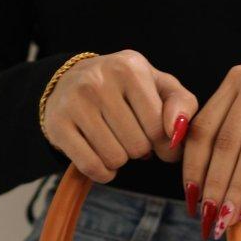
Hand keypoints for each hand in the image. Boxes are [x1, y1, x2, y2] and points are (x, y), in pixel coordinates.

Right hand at [43, 50, 197, 183]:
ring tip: (113, 141)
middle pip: (138, 146)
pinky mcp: (58, 125)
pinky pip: (92, 167)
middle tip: (127, 134)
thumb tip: (176, 132)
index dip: (160, 141)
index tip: (152, 134)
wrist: (69, 82)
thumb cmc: (125, 90)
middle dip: (138, 149)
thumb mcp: (158, 87)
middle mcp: (99, 79)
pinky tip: (100, 157)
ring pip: (115, 159)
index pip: (158, 128)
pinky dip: (102, 172)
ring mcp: (75, 101)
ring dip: (119, 160)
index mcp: (130, 68)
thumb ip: (182, 105)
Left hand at [180, 60, 240, 237]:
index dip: (194, 166)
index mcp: (234, 80)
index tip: (191, 199)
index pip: (204, 128)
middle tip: (209, 217)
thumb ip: (228, 137)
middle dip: (215, 185)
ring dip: (238, 189)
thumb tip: (202, 192)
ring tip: (229, 216)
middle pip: (226, 142)